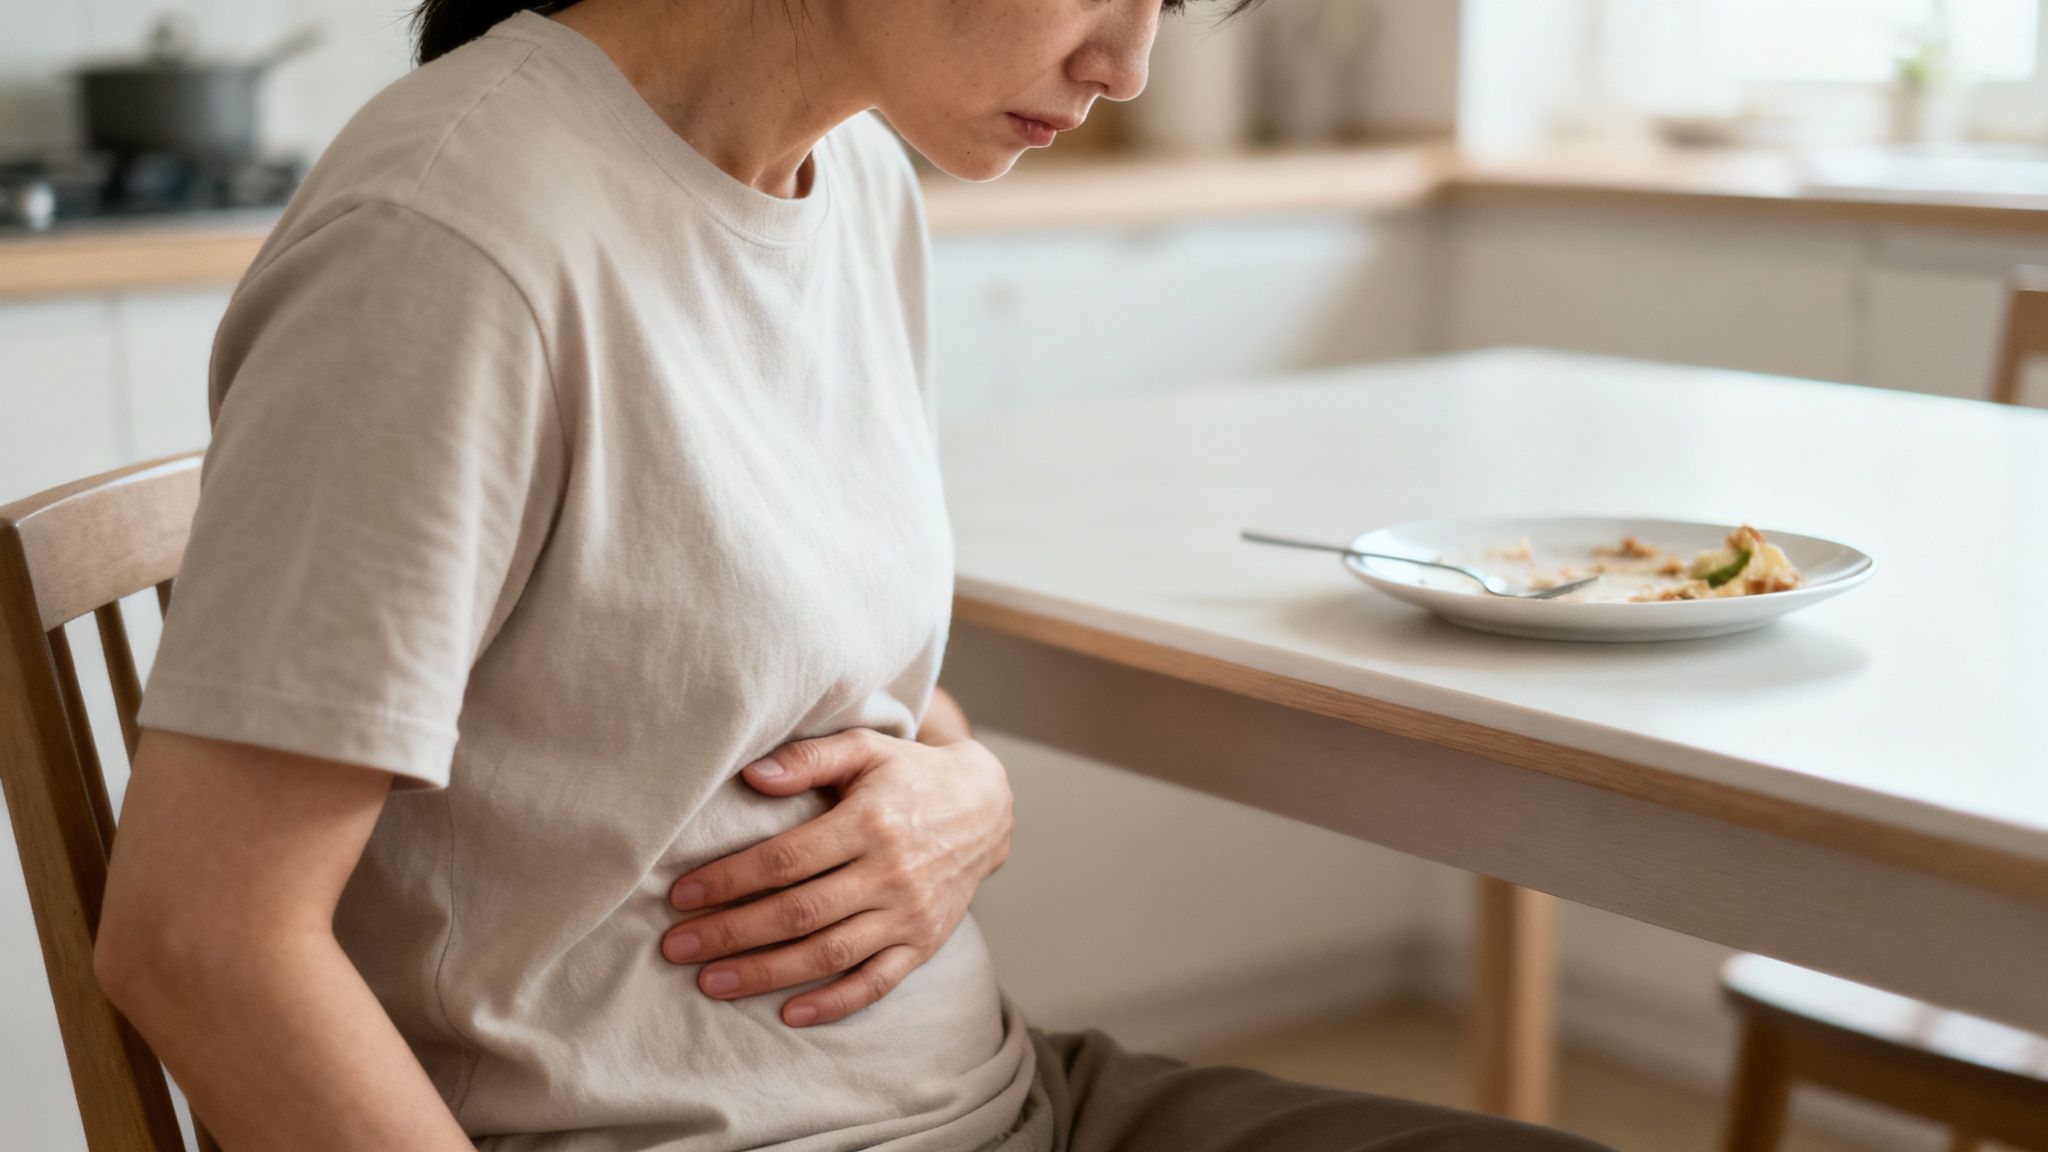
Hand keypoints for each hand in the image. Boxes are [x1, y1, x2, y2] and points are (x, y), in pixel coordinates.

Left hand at [660, 728, 1012, 1026]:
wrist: (986, 808)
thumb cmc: (910, 774)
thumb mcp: (865, 747)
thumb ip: (809, 758)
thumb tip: (751, 775)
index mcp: (868, 822)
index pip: (785, 860)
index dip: (728, 880)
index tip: (681, 897)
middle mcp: (890, 872)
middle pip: (798, 913)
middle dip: (730, 934)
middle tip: (676, 948)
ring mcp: (909, 914)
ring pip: (828, 954)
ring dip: (766, 974)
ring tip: (711, 983)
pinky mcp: (924, 943)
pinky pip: (876, 982)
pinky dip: (833, 1003)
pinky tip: (788, 1013)